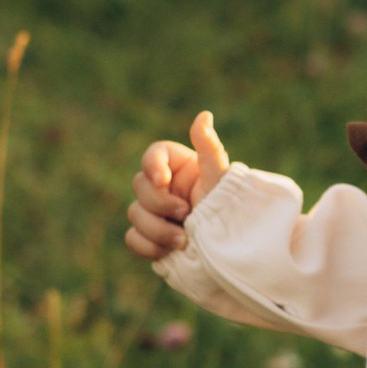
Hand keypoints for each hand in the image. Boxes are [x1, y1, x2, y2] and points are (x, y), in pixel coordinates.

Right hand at [125, 110, 227, 263]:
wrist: (233, 250)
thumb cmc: (231, 210)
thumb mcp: (221, 179)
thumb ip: (210, 149)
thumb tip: (204, 115)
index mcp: (180, 168)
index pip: (154, 155)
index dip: (152, 165)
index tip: (163, 180)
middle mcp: (164, 188)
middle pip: (139, 186)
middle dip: (160, 203)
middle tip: (186, 214)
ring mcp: (155, 213)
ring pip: (134, 214)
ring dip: (156, 229)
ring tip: (183, 240)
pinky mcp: (151, 238)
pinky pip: (133, 238)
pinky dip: (148, 246)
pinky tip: (171, 252)